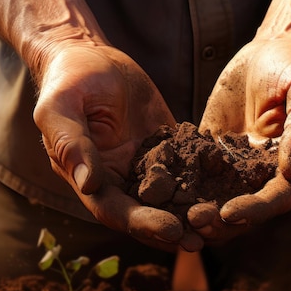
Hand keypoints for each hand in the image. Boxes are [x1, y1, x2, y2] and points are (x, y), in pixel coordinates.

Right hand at [33, 42, 201, 251]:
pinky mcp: (165, 145)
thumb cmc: (69, 78)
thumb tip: (89, 184)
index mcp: (89, 177)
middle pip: (145, 212)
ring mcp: (144, 163)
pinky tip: (229, 187)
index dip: (142, 223)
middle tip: (204, 235)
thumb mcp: (61, 107)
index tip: (171, 230)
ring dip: (191, 211)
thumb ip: (70, 144)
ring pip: (169, 195)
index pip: (115, 210)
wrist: (90, 54)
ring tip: (221, 222)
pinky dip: (204, 179)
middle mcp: (117, 178)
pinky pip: (186, 164)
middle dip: (173, 226)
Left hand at [188, 38, 290, 243]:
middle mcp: (262, 170)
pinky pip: (196, 169)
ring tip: (176, 214)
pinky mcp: (211, 148)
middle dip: (221, 220)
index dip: (255, 210)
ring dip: (200, 209)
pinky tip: (158, 185)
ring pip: (218, 197)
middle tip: (194, 222)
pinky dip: (181, 182)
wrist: (268, 49)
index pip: (276, 198)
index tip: (229, 213)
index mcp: (289, 162)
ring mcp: (235, 161)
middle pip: (245, 208)